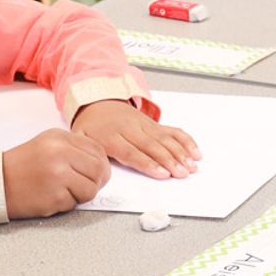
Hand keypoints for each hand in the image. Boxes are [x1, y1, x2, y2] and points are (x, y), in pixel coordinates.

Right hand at [3, 128, 110, 217]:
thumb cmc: (22, 167)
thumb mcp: (47, 145)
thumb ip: (74, 149)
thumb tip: (101, 163)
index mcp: (60, 137)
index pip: (98, 150)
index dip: (101, 165)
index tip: (94, 173)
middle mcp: (60, 152)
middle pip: (99, 170)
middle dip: (96, 182)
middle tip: (84, 186)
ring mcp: (58, 174)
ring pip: (91, 189)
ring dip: (81, 195)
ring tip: (64, 191)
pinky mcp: (54, 195)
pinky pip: (75, 203)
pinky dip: (67, 204)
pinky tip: (51, 197)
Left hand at [72, 100, 201, 179]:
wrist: (97, 102)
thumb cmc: (90, 127)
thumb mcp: (81, 139)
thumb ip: (90, 154)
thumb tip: (98, 170)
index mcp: (110, 135)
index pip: (132, 152)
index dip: (148, 163)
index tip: (162, 173)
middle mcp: (130, 129)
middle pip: (152, 146)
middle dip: (169, 160)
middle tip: (181, 172)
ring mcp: (144, 124)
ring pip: (165, 138)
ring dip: (180, 153)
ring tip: (191, 166)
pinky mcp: (153, 123)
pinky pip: (172, 130)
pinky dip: (185, 141)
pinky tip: (195, 152)